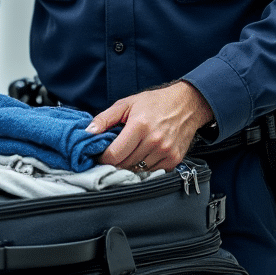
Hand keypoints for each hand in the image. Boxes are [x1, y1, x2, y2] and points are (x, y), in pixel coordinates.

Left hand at [85, 81, 212, 171]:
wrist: (186, 104)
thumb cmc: (154, 103)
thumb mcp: (126, 104)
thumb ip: (105, 118)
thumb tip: (88, 132)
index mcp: (139, 126)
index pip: (115, 154)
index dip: (103, 158)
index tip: (99, 155)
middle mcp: (154, 140)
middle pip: (125, 164)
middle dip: (115, 162)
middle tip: (112, 154)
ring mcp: (166, 151)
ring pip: (138, 170)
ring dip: (130, 165)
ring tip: (128, 153)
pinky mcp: (175, 159)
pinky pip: (153, 171)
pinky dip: (145, 167)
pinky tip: (143, 155)